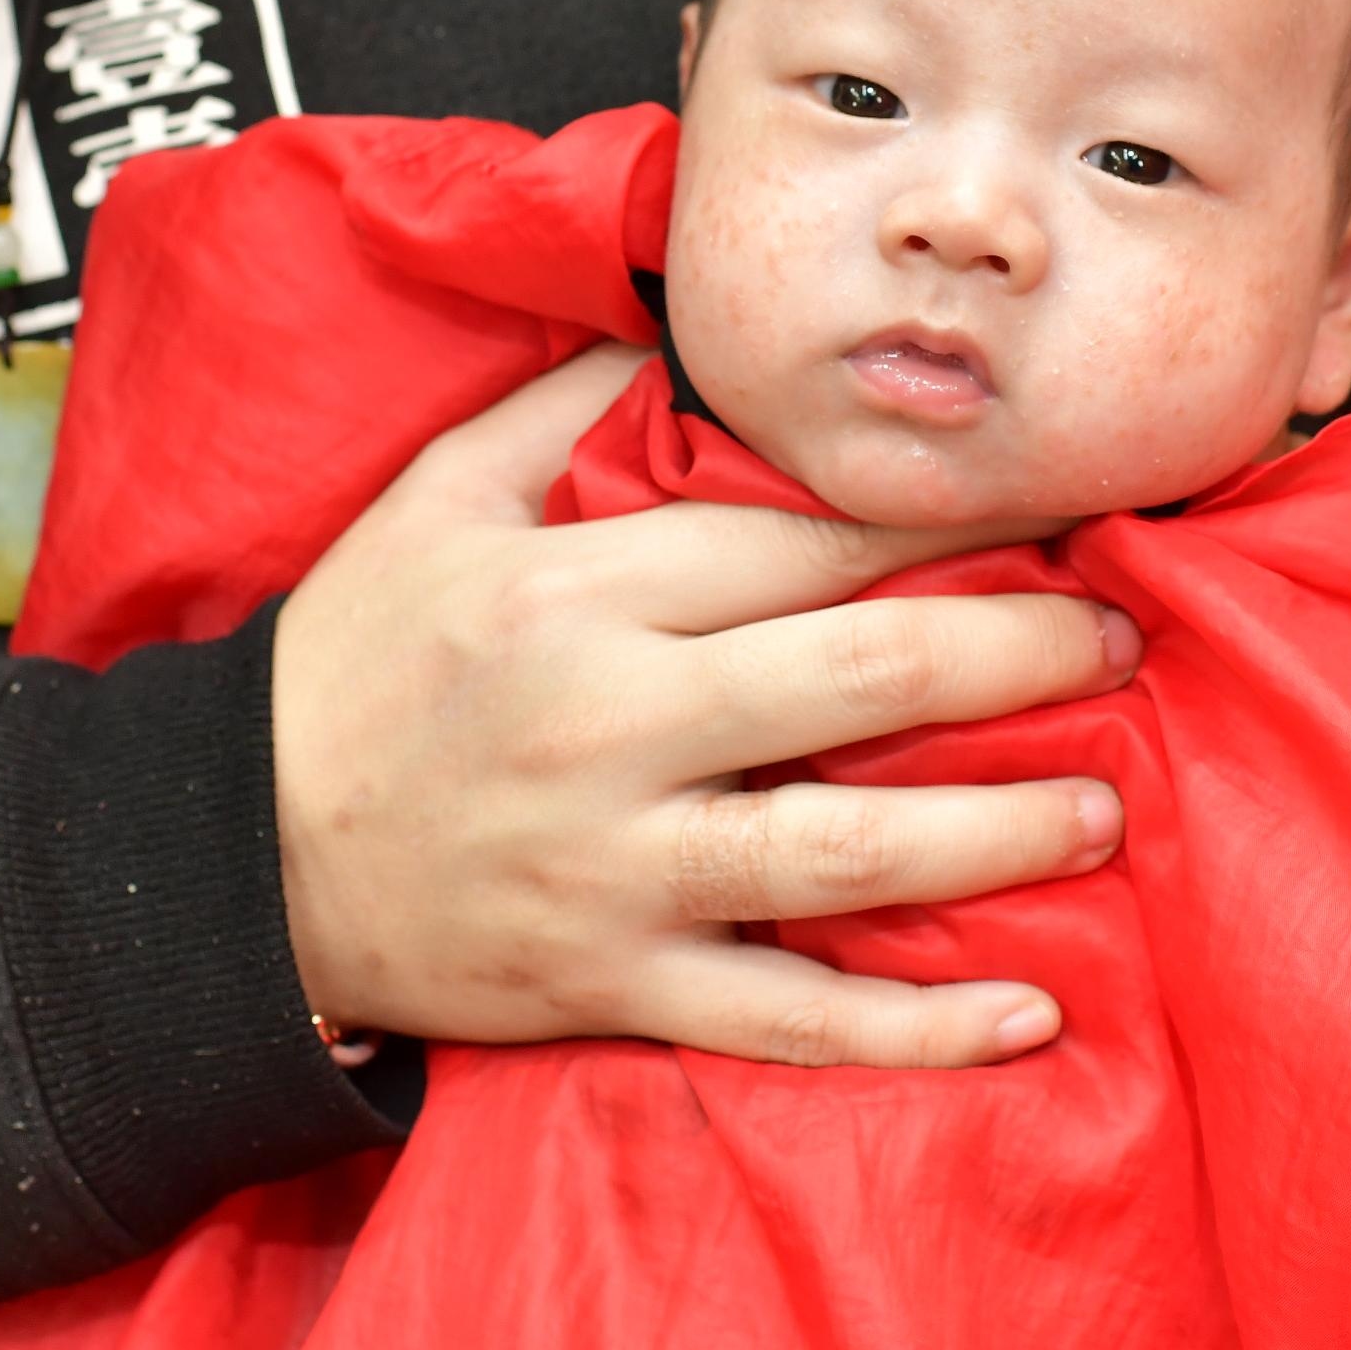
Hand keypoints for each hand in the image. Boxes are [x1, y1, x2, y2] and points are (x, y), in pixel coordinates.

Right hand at [271, 346, 1136, 1067]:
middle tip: (1121, 645)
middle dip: (1020, 654)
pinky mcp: (612, 985)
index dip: (946, 521)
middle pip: (862, 675)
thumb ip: (562, 405)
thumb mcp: (428, 499)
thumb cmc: (350, 666)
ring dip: (998, 832)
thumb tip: (682, 321)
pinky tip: (1025, 1017)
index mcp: (581, 588)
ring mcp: (619, 869)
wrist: (229, 857)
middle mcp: (615, 724)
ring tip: (1103, 810)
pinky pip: (787, 1017)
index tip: (1053, 510)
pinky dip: (912, 1028)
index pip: (804, 540)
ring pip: (849, 851)